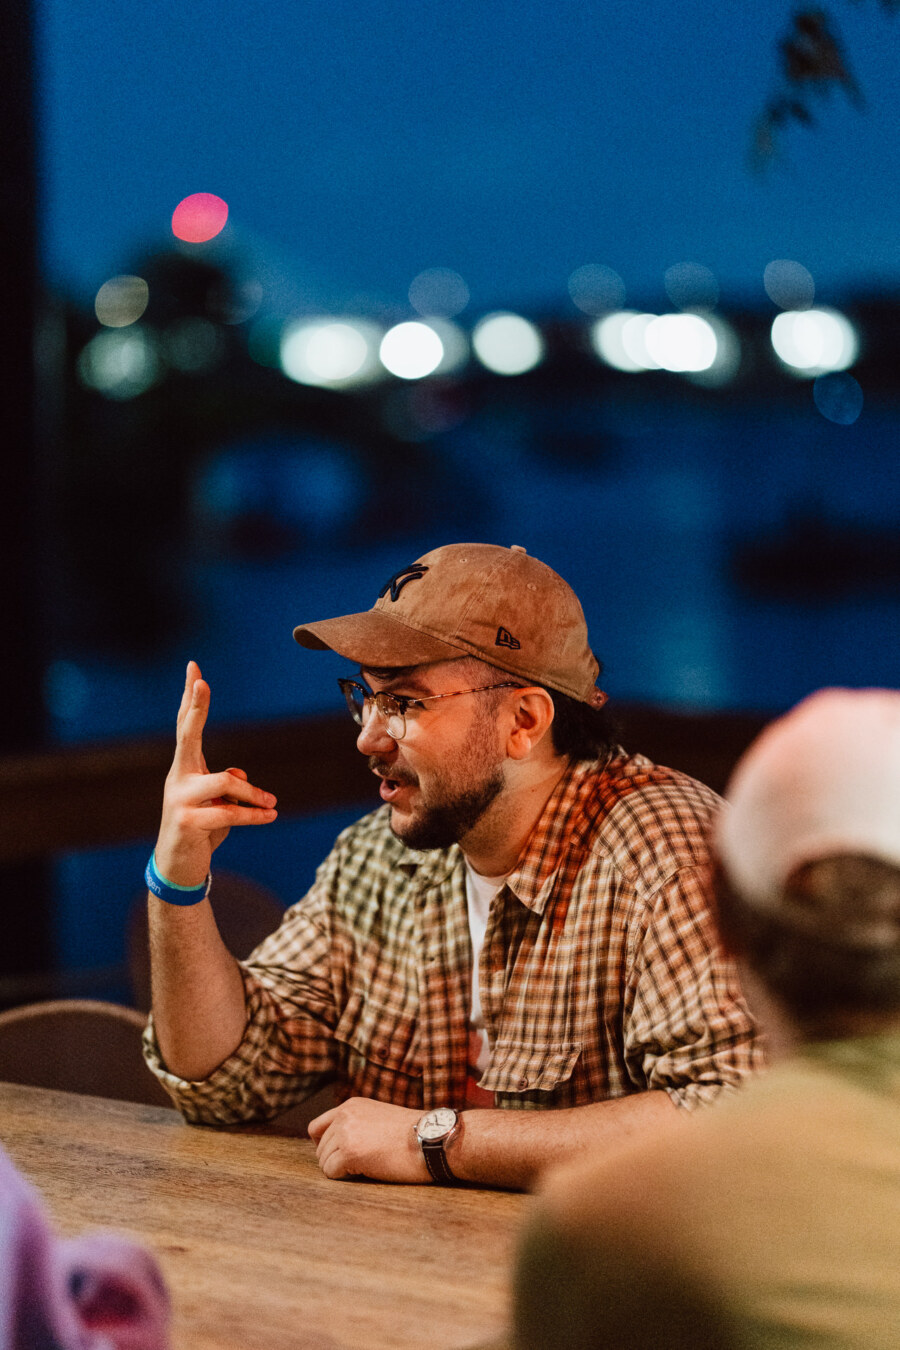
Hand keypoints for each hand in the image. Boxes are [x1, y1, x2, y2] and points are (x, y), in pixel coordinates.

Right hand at [153, 661, 277, 887]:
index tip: (194, 669)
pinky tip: (270, 816)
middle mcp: (178, 777)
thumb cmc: (202, 829)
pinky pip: (229, 813)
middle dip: (195, 707)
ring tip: (272, 803)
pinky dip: (254, 815)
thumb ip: (228, 784)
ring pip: (225, 783)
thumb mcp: (218, 803)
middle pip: (187, 734)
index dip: (191, 698)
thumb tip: (239, 777)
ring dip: (253, 795)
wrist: (179, 867)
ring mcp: (179, 799)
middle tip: (201, 681)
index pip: (186, 726)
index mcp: (186, 767)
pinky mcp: (188, 822)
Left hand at [308, 1098, 429, 1183]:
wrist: (431, 1138)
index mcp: (351, 1105)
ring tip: (367, 1166)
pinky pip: (331, 1173)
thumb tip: (340, 1145)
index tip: (339, 1155)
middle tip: (361, 1164)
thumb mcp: (379, 1117)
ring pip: (324, 1162)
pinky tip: (366, 1171)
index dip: (325, 1145)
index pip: (316, 1127)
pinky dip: (344, 1178)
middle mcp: (344, 1116)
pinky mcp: (350, 1153)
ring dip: (341, 1169)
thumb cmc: (413, 1133)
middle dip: (336, 1160)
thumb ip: (357, 1123)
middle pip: (320, 1148)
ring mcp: (346, 1133)